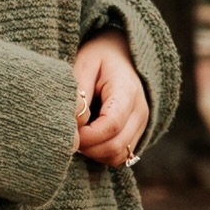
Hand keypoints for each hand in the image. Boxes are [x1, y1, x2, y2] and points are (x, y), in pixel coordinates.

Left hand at [74, 29, 149, 168]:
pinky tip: (88, 139)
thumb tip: (74, 125)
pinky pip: (121, 155)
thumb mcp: (84, 64)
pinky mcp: (137, 133)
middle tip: (68, 136)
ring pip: (119, 155)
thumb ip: (79, 93)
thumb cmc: (98, 57)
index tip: (68, 131)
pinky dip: (102, 154)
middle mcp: (140, 111)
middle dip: (88, 148)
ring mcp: (142, 124)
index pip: (111, 125)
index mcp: (127, 91)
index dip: (87, 135)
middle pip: (116, 145)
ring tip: (77, 135)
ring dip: (94, 153)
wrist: (120, 53)